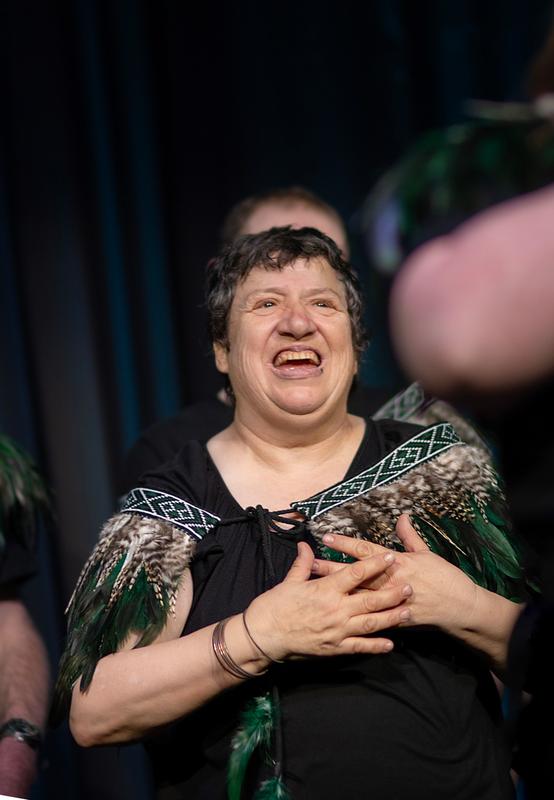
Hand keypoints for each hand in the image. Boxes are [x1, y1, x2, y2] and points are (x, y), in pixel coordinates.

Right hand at [245, 542, 410, 660]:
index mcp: (325, 590)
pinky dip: (376, 646)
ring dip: (391, 617)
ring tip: (407, 612)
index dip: (375, 564)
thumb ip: (302, 563)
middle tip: (410, 586)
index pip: (356, 573)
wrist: (263, 636)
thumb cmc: (274, 606)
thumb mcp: (289, 581)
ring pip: (371, 624)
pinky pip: (360, 647)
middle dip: (392, 593)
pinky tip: (390, 644)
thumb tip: (305, 545)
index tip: (391, 557)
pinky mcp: (334, 648)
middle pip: (371, 599)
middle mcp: (336, 610)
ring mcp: (337, 631)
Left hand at [312, 514, 478, 636]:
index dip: (345, 544)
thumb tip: (402, 517)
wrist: (460, 607)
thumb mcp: (427, 553)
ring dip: (337, 591)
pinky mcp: (395, 619)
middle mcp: (391, 580)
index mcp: (398, 562)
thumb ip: (410, 536)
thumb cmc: (445, 577)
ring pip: (358, 595)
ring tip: (317, 588)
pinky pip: (372, 617)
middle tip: (310, 564)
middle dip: (332, 569)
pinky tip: (338, 616)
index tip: (326, 538)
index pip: (366, 551)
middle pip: (355, 574)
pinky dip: (356, 616)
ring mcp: (391, 601)